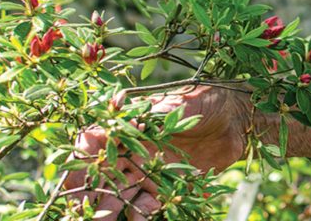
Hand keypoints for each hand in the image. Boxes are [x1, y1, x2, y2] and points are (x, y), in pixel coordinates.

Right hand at [64, 85, 248, 219]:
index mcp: (129, 128)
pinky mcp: (167, 185)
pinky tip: (148, 215)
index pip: (94, 146)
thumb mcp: (179, 104)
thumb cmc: (207, 100)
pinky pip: (147, 205)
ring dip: (111, 211)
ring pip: (120, 195)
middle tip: (80, 213)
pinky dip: (142, 214)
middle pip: (102, 177)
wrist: (237, 117)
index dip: (80, 163)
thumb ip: (155, 115)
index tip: (72, 179)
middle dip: (89, 196)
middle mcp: (133, 151)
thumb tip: (128, 120)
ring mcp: (149, 170)